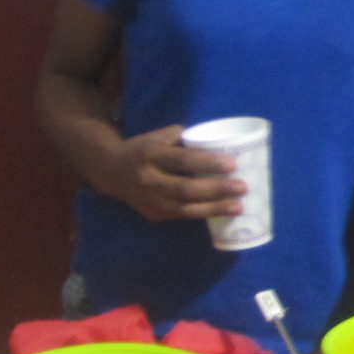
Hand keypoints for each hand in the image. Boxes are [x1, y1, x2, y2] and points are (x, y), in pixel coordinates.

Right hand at [99, 124, 244, 223]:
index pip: (182, 160)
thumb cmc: (144, 149)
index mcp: (150, 155)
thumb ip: (185, 139)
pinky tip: (222, 212)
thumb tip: (218, 141)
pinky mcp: (153, 215)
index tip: (232, 164)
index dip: (207, 163)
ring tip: (239, 207)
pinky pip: (181, 216)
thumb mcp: (160, 137)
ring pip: (184, 208)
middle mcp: (148, 180)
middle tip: (242, 187)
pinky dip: (203, 214)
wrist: (110, 171)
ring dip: (214, 208)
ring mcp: (150, 201)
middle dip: (216, 189)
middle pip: (185, 188)